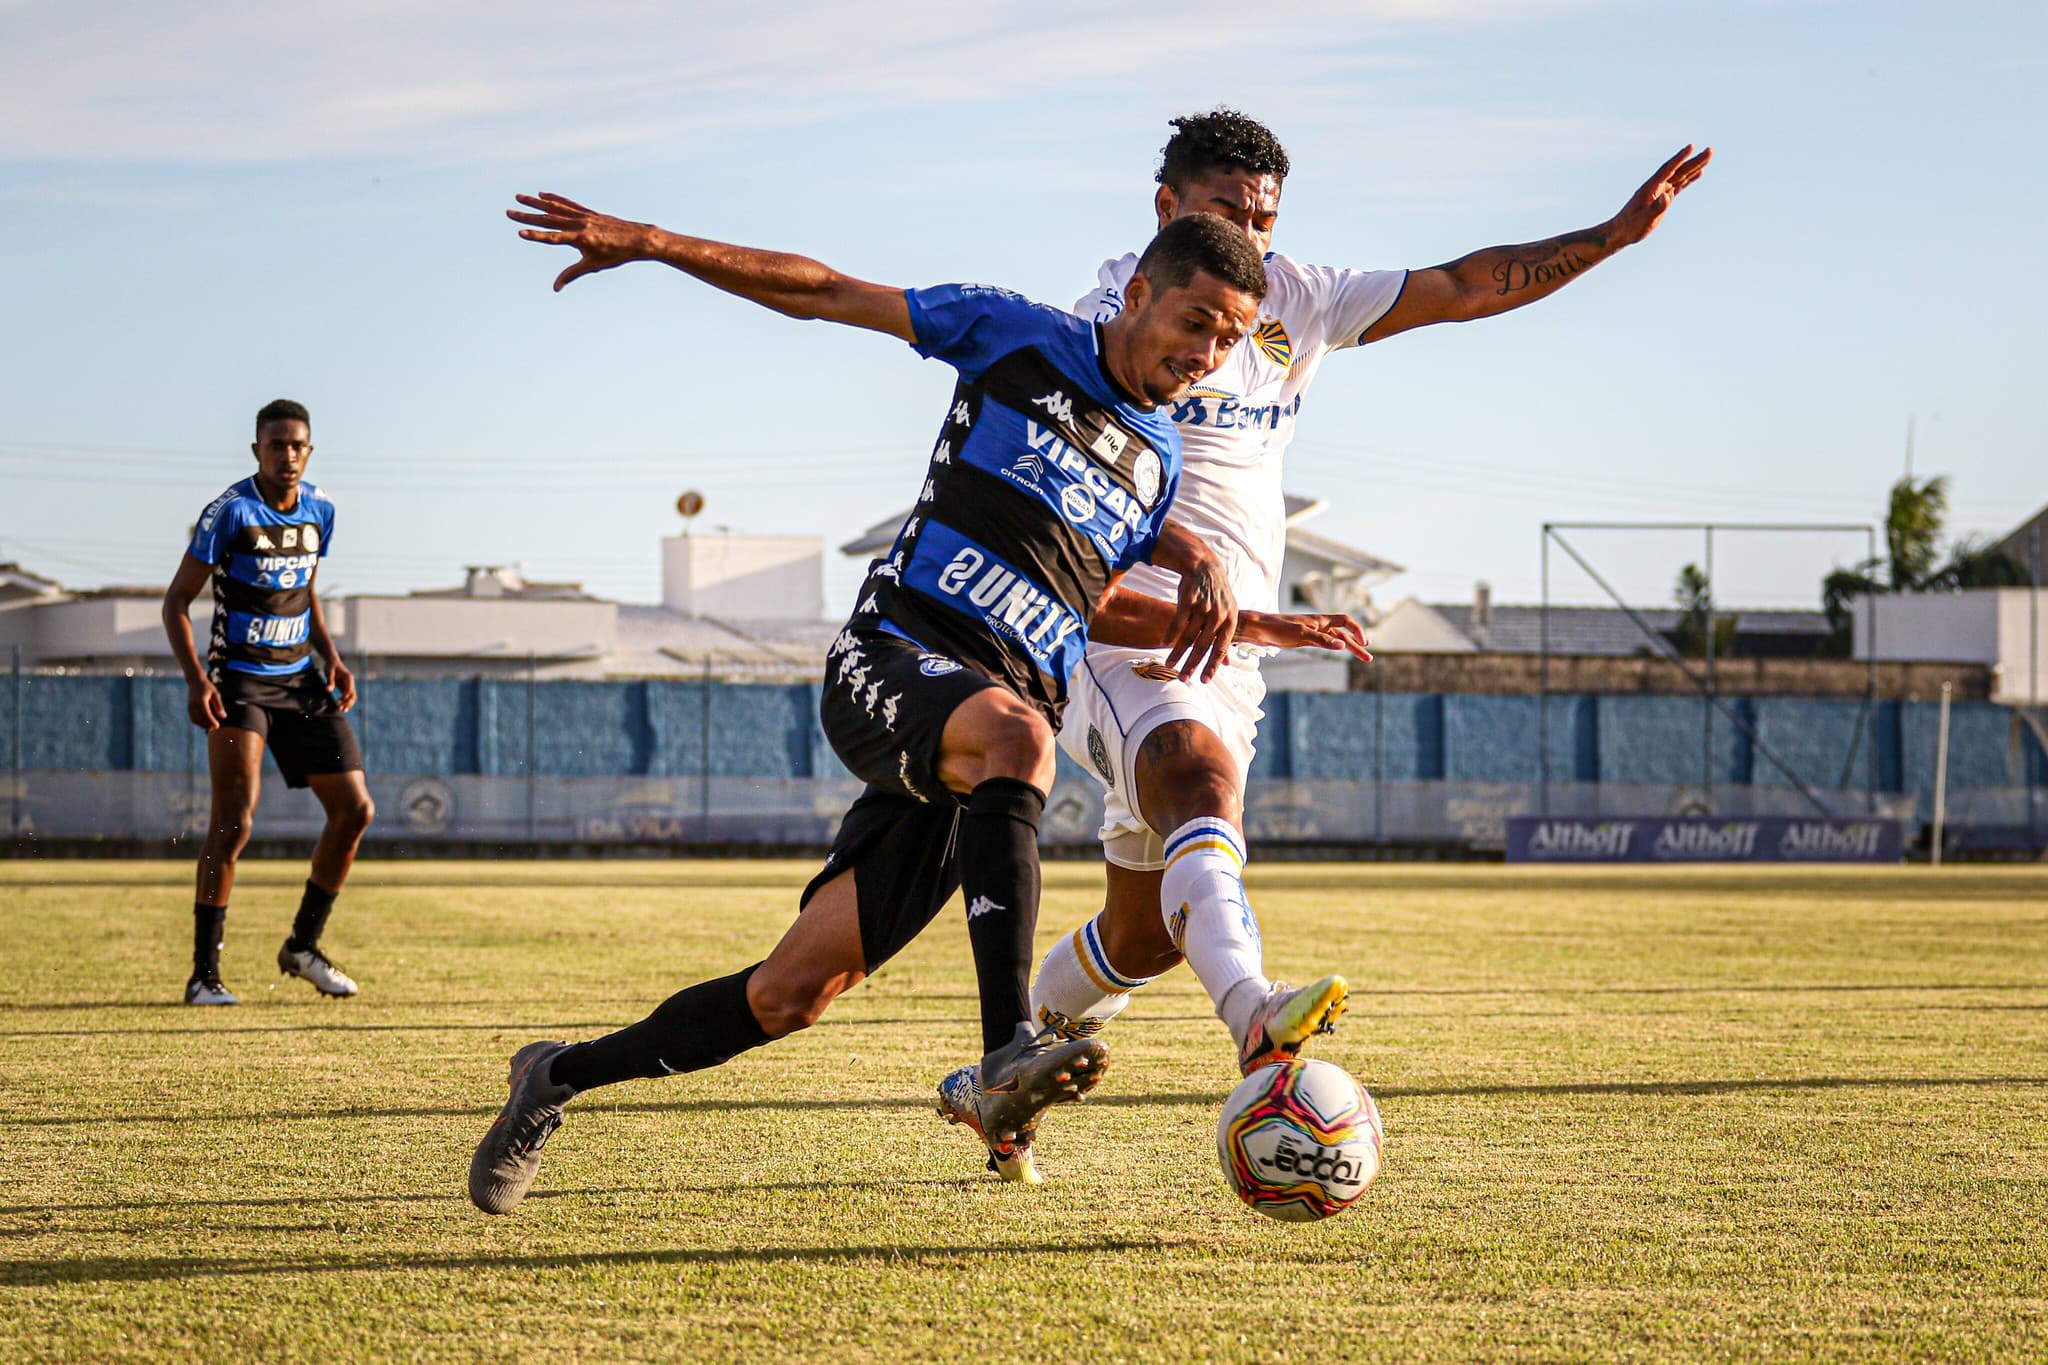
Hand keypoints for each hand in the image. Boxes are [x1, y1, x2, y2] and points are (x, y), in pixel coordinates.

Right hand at [186, 680, 224, 731]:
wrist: (195, 681)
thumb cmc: (207, 687)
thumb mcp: (216, 694)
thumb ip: (219, 705)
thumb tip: (223, 717)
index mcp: (201, 701)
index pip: (206, 714)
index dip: (212, 721)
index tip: (218, 726)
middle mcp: (194, 704)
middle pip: (200, 719)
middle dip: (208, 725)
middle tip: (216, 727)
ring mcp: (190, 706)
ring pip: (195, 720)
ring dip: (202, 725)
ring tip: (211, 726)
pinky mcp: (188, 707)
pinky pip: (192, 718)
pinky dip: (198, 722)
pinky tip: (205, 723)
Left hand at [328, 661, 357, 712]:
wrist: (332, 661)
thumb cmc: (331, 666)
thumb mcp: (329, 672)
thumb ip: (330, 681)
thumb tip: (329, 690)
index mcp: (349, 678)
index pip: (349, 690)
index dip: (345, 697)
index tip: (338, 701)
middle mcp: (351, 682)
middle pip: (353, 695)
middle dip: (348, 703)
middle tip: (341, 709)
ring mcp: (349, 685)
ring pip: (352, 697)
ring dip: (348, 704)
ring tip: (342, 710)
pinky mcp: (345, 687)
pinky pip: (348, 696)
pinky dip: (345, 701)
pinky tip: (340, 706)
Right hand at [507, 192, 654, 291]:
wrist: (638, 239)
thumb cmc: (616, 255)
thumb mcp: (593, 266)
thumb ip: (571, 274)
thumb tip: (555, 288)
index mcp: (580, 239)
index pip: (553, 238)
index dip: (536, 236)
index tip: (520, 232)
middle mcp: (580, 224)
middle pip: (549, 220)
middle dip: (528, 216)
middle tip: (509, 211)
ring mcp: (584, 216)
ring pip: (555, 208)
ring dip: (536, 203)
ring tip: (519, 197)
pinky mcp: (589, 212)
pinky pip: (569, 204)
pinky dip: (555, 199)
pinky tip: (543, 195)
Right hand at [1164, 556, 1238, 682]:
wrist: (1205, 568)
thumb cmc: (1217, 595)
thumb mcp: (1227, 614)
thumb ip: (1225, 638)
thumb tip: (1227, 664)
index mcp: (1230, 621)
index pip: (1220, 649)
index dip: (1212, 666)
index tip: (1203, 681)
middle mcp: (1218, 616)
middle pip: (1203, 646)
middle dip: (1191, 665)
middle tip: (1183, 679)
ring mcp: (1203, 608)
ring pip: (1188, 637)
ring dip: (1177, 653)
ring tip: (1169, 665)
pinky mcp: (1189, 601)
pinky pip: (1177, 623)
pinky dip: (1170, 635)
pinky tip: (1164, 644)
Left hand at [1237, 611, 1373, 662]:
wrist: (1258, 629)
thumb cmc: (1278, 628)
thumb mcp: (1302, 635)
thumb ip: (1322, 640)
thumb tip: (1343, 645)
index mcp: (1320, 619)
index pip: (1346, 620)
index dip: (1357, 630)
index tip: (1364, 643)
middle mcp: (1318, 624)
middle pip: (1343, 633)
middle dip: (1357, 645)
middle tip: (1369, 659)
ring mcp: (1312, 632)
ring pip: (1335, 639)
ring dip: (1349, 647)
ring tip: (1362, 656)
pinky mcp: (1304, 639)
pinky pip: (1325, 642)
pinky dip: (1335, 646)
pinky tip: (1341, 649)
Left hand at [1607, 144, 1711, 248]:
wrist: (1620, 232)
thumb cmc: (1630, 227)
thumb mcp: (1643, 219)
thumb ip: (1656, 208)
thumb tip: (1668, 196)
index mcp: (1650, 188)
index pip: (1668, 169)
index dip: (1679, 158)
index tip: (1691, 147)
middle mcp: (1656, 186)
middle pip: (1678, 170)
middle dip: (1694, 160)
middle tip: (1710, 150)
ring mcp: (1660, 191)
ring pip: (1680, 175)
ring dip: (1695, 166)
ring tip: (1708, 156)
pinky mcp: (1663, 198)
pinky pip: (1679, 185)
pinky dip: (1689, 178)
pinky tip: (1699, 173)